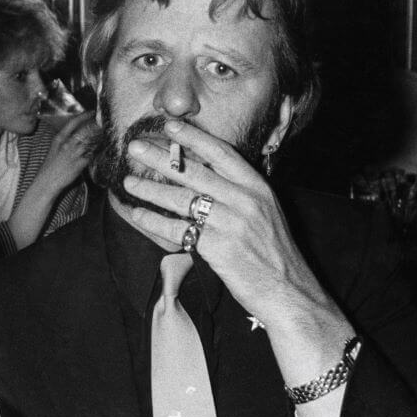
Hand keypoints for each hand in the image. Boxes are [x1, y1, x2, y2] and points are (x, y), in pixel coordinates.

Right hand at [38, 111, 96, 190]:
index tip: (91, 112)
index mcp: (59, 139)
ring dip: (98, 138)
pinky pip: (92, 155)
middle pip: (85, 131)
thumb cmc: (49, 168)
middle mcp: (67, 144)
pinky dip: (97, 151)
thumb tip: (75, 138)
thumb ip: (64, 143)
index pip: (73, 123)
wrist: (46, 182)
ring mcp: (74, 154)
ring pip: (90, 141)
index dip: (83, 116)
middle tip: (102, 125)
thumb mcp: (54, 150)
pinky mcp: (80, 164)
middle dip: (95, 127)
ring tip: (104, 136)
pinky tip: (102, 150)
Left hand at [121, 120, 347, 340]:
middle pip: (194, 172)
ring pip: (181, 199)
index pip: (221, 153)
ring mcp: (230, 224)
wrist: (287, 291)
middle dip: (160, 157)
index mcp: (257, 187)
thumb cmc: (273, 253)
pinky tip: (137, 215)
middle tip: (134, 147)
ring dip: (150, 189)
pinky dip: (154, 222)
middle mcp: (244, 201)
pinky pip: (177, 229)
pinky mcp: (217, 247)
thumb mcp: (265, 212)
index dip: (193, 137)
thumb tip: (204, 176)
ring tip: (128, 182)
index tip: (169, 126)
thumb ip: (239, 193)